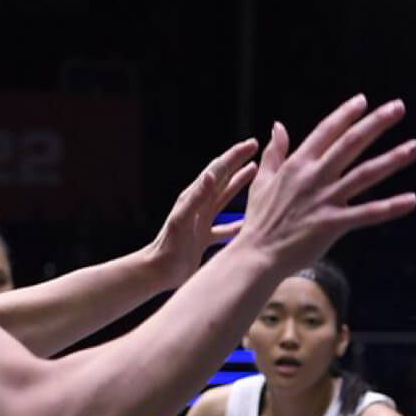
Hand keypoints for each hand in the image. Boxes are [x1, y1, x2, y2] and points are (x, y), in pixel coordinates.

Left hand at [145, 139, 260, 289]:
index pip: (219, 170)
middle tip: (256, 149)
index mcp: (195, 197)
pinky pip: (226, 226)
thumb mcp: (183, 219)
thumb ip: (197, 197)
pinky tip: (250, 221)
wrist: (159, 271)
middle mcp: (200, 205)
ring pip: (225, 197)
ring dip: (239, 183)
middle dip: (239, 162)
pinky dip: (239, 221)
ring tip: (254, 171)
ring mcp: (202, 221)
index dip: (235, 156)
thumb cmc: (169, 247)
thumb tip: (212, 173)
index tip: (252, 144)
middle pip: (224, 179)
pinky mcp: (204, 237)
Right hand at [237, 96, 415, 271]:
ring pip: (364, 175)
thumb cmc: (260, 219)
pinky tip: (411, 200)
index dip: (345, 115)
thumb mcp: (263, 180)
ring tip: (414, 147)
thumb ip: (274, 152)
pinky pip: (367, 214)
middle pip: (350, 144)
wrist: (257, 255)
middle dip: (376, 123)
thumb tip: (277, 125)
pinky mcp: (332, 224)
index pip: (325, 132)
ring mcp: (324, 200)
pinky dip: (390, 207)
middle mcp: (313, 177)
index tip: (363, 100)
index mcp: (297, 165)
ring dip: (392, 159)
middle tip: (398, 107)